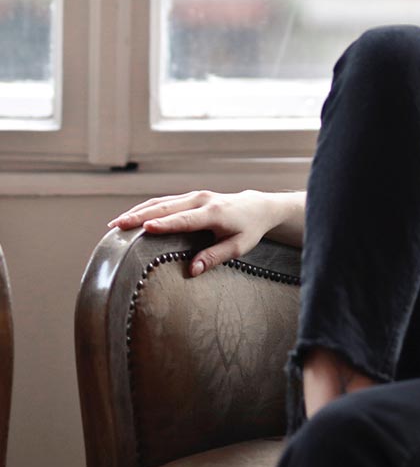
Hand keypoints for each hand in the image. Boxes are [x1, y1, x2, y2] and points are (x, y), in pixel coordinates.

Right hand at [107, 189, 281, 275]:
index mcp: (214, 213)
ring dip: (138, 211)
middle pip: (167, 206)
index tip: (145, 228)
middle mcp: (202, 200)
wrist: (257, 207)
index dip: (165, 224)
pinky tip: (131, 217)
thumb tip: (192, 270)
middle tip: (118, 226)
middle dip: (141, 215)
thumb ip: (215, 257)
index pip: (185, 219)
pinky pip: (165, 201)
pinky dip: (146, 208)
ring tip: (116, 224)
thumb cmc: (249, 229)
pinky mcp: (190, 197)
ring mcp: (195, 196)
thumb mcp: (239, 246)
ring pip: (162, 201)